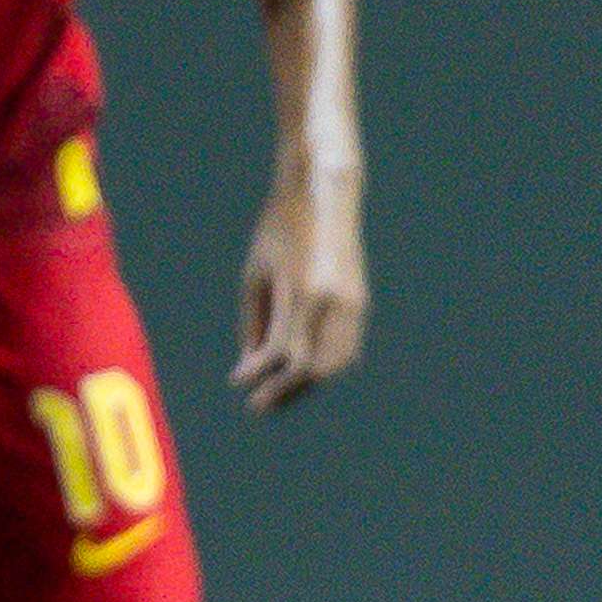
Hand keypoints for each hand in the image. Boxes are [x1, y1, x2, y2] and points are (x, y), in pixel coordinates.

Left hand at [233, 163, 368, 411]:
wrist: (324, 195)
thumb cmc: (280, 230)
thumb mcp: (256, 273)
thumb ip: (255, 322)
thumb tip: (251, 366)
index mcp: (305, 293)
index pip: (285, 353)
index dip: (263, 376)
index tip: (240, 386)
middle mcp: (335, 302)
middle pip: (314, 367)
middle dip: (286, 391)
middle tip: (258, 405)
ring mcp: (354, 302)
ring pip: (336, 362)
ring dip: (307, 383)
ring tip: (278, 392)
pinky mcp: (361, 300)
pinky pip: (346, 346)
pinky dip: (325, 364)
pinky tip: (301, 371)